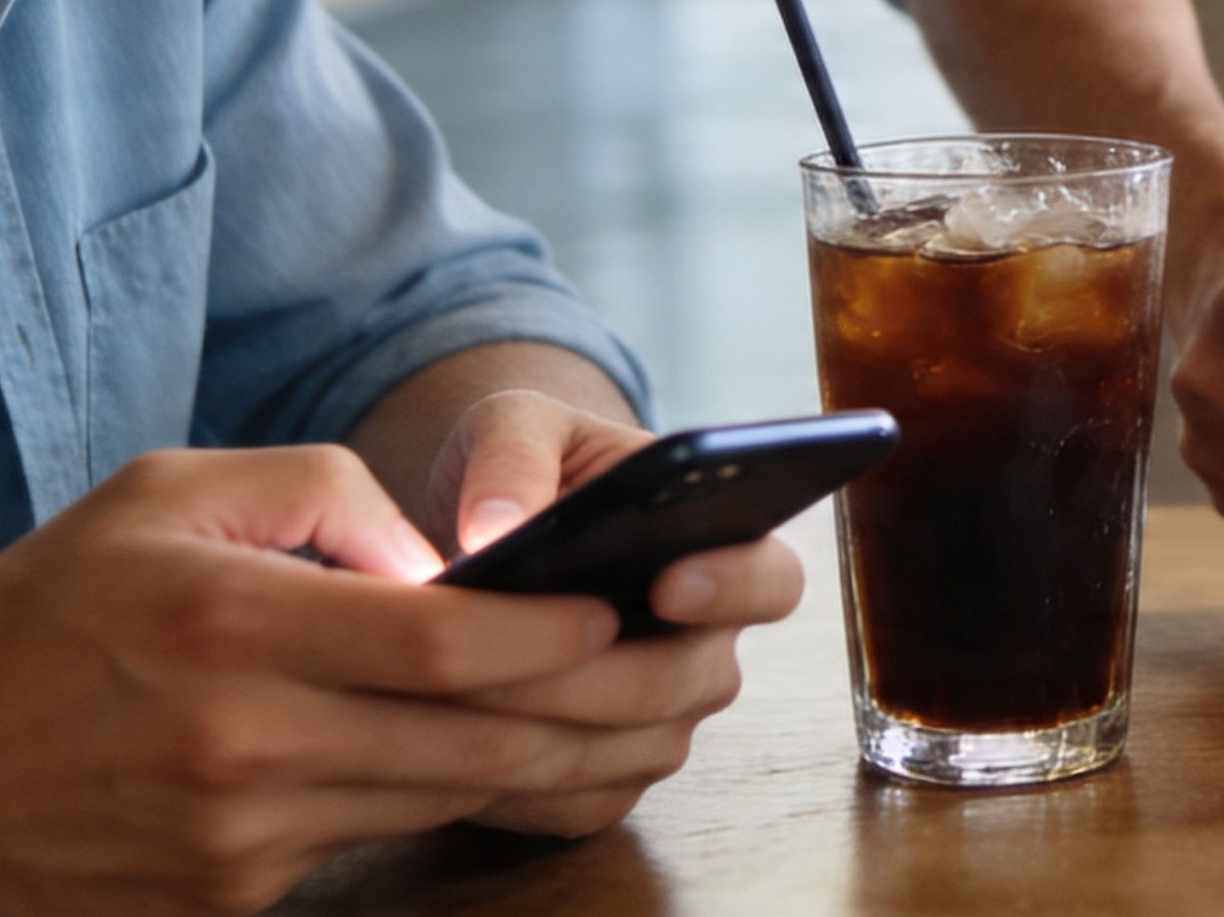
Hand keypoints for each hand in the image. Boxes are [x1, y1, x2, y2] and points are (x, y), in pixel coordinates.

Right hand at [0, 444, 712, 909]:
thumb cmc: (32, 621)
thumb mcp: (157, 494)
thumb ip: (313, 494)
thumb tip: (440, 553)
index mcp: (229, 624)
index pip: (440, 641)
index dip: (549, 636)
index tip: (617, 614)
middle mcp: (244, 741)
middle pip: (470, 734)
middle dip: (595, 709)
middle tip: (681, 678)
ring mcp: (242, 835)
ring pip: (442, 793)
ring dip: (546, 759)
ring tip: (633, 715)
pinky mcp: (233, 895)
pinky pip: (375, 836)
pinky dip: (449, 796)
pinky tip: (508, 759)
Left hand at [421, 387, 808, 836]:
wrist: (490, 529)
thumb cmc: (527, 464)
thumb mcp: (515, 425)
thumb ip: (510, 458)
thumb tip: (494, 529)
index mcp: (723, 545)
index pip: (772, 579)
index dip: (733, 586)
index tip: (669, 579)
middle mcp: (708, 643)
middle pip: (687, 681)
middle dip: (591, 670)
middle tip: (498, 651)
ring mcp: (665, 718)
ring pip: (633, 748)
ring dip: (543, 725)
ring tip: (451, 689)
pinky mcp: (610, 777)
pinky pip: (581, 799)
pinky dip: (517, 777)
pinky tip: (452, 739)